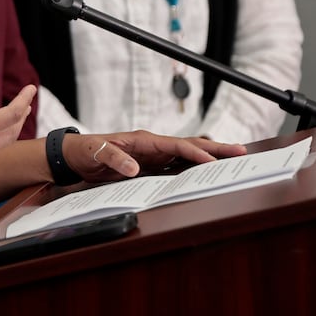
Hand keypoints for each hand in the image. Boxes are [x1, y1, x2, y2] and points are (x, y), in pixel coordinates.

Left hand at [62, 131, 247, 183]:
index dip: (195, 152)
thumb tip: (134, 168)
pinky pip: (176, 167)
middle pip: (189, 146)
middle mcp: (152, 146)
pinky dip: (193, 169)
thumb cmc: (84, 150)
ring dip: (209, 159)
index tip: (213, 160)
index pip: (176, 145)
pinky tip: (205, 175)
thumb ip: (113, 159)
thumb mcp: (94, 153)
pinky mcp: (150, 166)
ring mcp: (153, 156)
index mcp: (143, 140)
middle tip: (240, 151)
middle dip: (215, 149)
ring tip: (232, 162)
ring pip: (187, 157)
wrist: (75, 155)